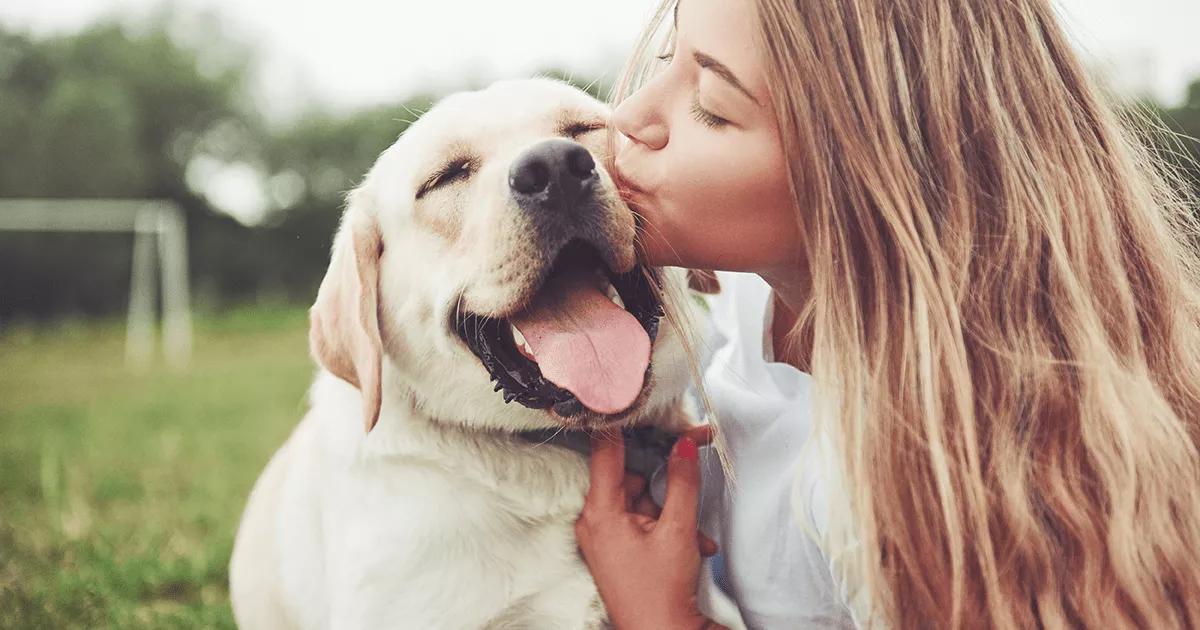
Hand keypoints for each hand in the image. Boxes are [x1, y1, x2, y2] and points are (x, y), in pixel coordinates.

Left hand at [575, 426, 725, 629]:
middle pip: (630, 477)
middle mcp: (595, 522)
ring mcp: (605, 537)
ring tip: (695, 535)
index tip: (632, 399)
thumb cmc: (662, 592)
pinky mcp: (617, 549)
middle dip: (664, 483)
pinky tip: (692, 545)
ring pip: (641, 502)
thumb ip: (681, 482)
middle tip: (692, 466)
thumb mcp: (678, 530)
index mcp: (599, 513)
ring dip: (673, 512)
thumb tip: (684, 445)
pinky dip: (668, 529)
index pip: (605, 452)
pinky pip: (642, 523)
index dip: (622, 424)